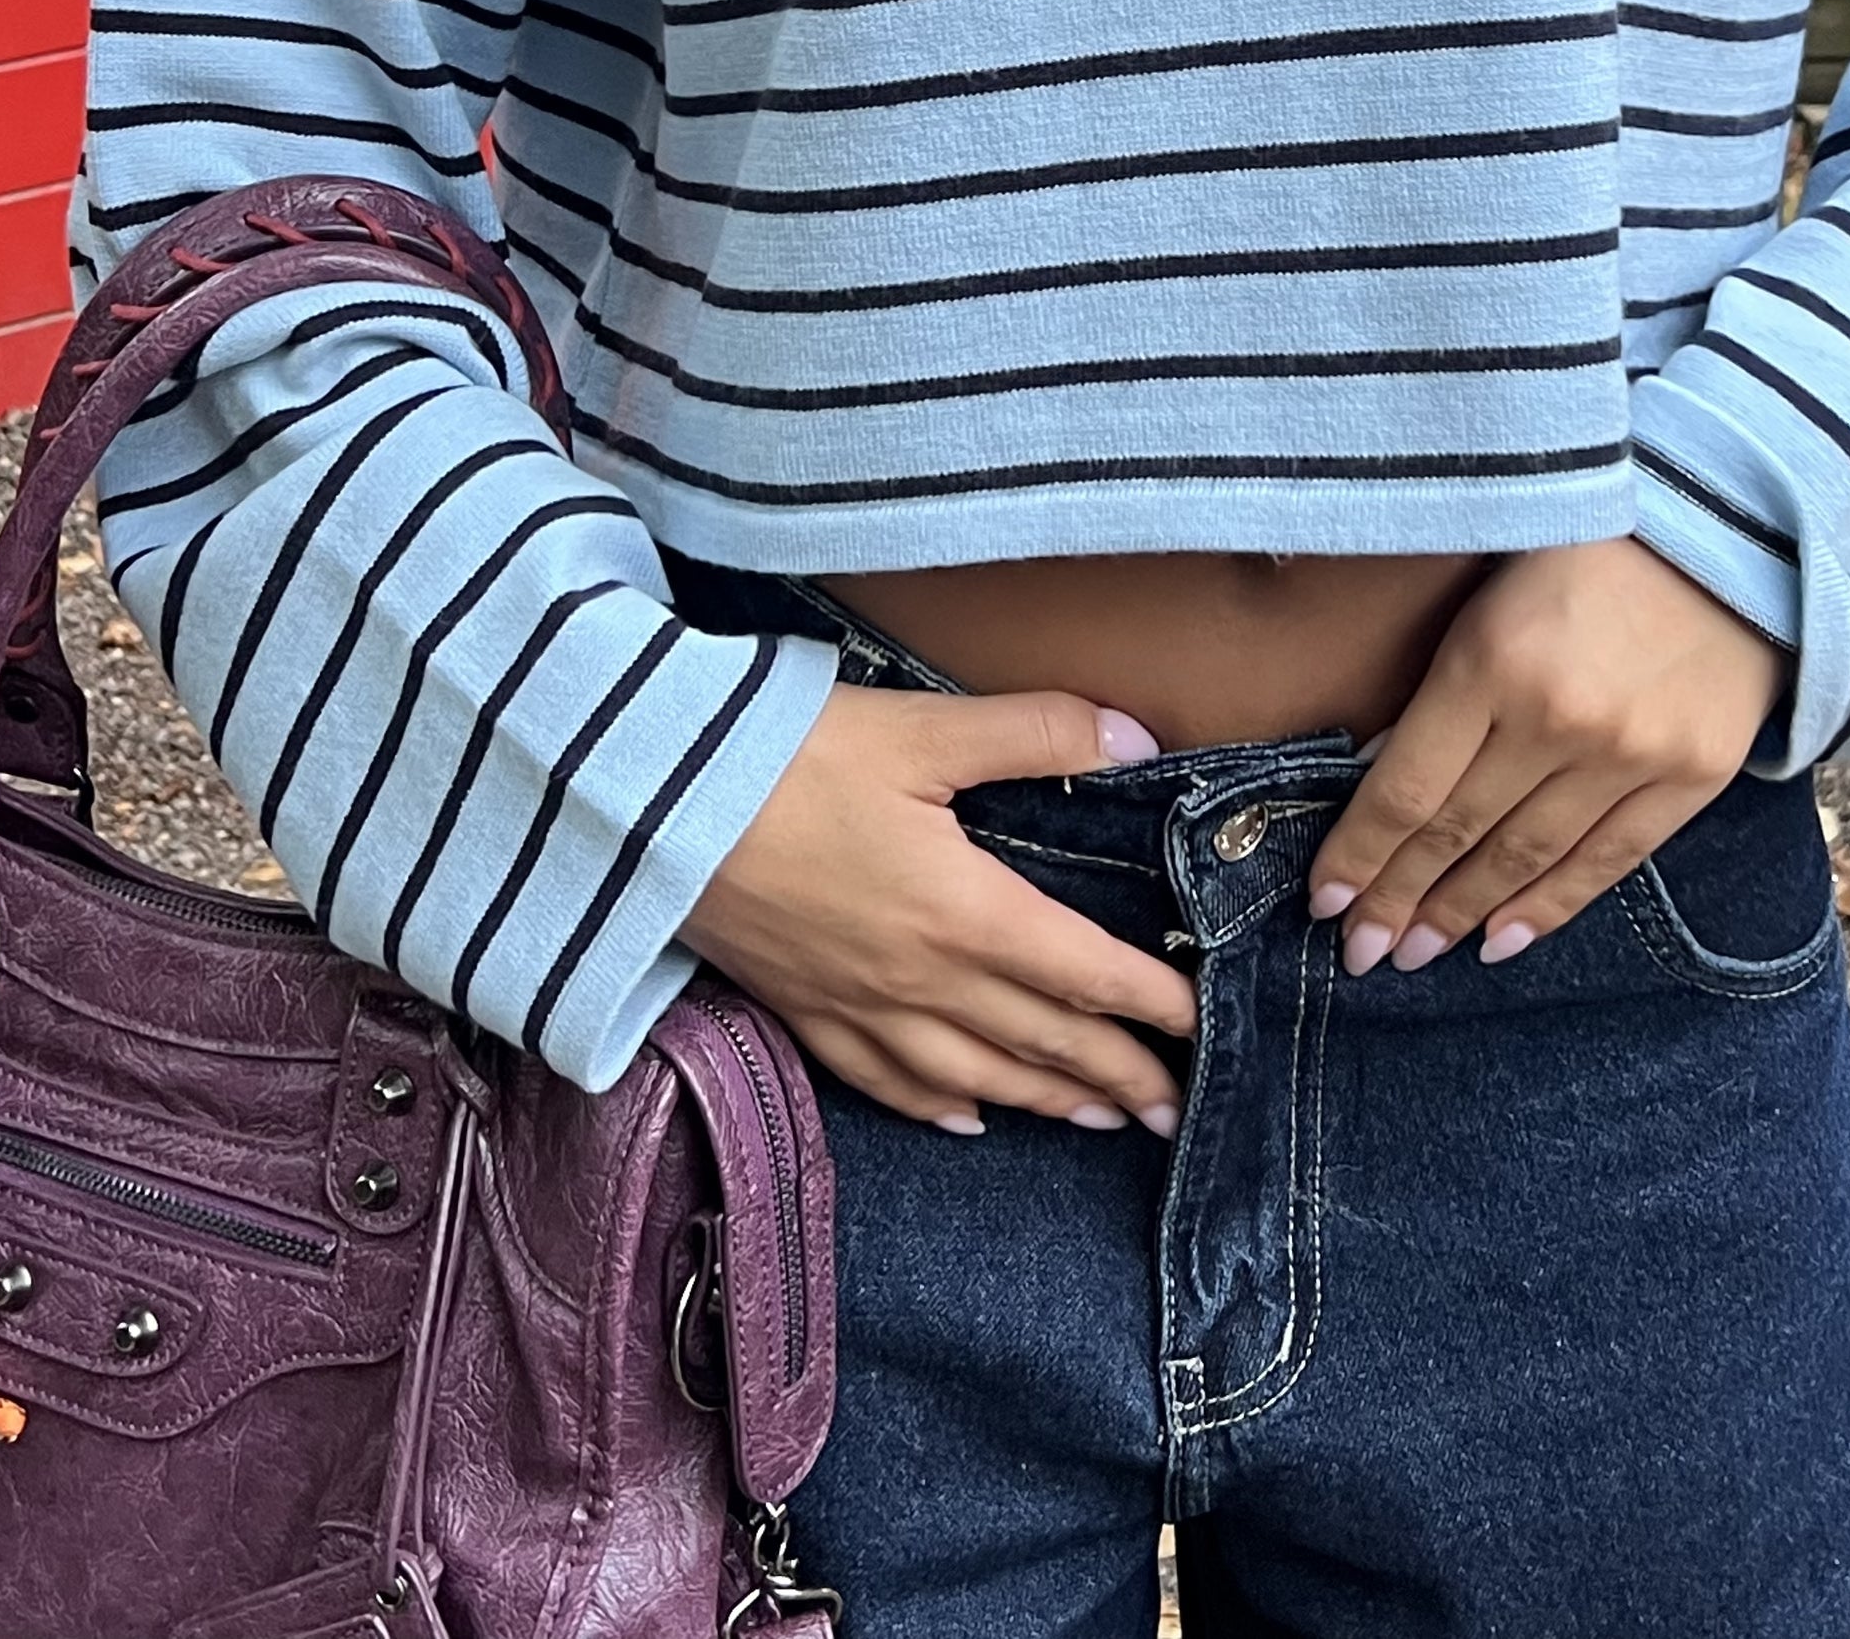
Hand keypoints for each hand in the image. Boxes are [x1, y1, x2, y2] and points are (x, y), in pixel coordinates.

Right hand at [680, 682, 1198, 1134]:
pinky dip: (938, 1109)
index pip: (1084, 974)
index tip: (1201, 1027)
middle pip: (1040, 1042)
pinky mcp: (804, 1012)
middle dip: (1116, 1074)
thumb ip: (1037, 733)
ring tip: (1100, 1121)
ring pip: (974, 1077)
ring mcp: (858, 1008)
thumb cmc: (789, 759)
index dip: (1149, 1003)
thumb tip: (1139, 737)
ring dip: (1045, 1101)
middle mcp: (921, 981)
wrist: (648, 810)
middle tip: (1176, 1111)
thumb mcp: (923, 729)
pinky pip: (885, 1084)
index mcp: (965, 913)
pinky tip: (968, 1121)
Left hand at [1306, 539, 1788, 973]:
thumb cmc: (1587, 539)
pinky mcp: (1693, 775)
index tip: (1323, 900)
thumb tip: (1378, 774)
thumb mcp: (1490, 585)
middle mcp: (1559, 717)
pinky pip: (1608, 861)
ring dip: (1463, 914)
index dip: (1360, 854)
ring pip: (1526, 858)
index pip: (1407, 787)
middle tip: (1358, 949)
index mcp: (1493, 657)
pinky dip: (1550, 907)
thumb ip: (1443, 677)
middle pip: (1459, 833)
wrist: (1731, 528)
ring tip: (1414, 954)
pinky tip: (1502, 942)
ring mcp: (1632, 753)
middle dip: (1399, 900)